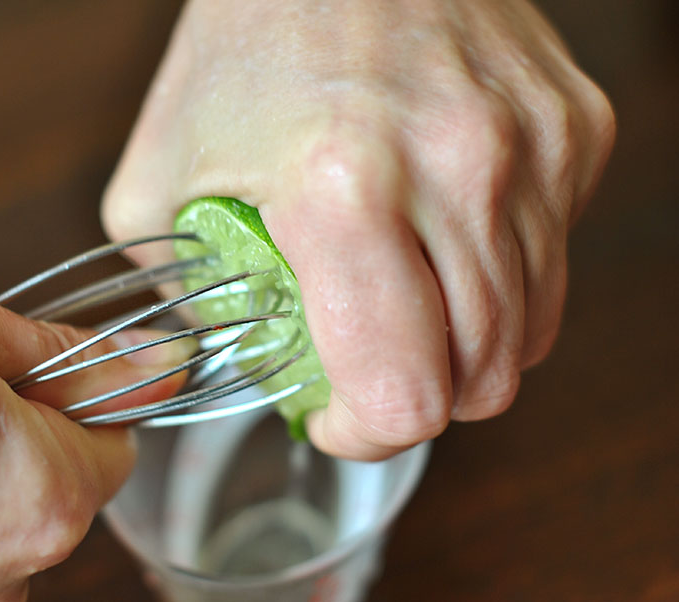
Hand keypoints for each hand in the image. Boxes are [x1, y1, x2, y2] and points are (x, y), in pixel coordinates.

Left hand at [103, 0, 614, 458]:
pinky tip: (448, 229)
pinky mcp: (574, 128)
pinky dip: (502, 271)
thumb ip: (178, 285)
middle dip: (419, 395)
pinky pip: (552, 255)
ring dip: (465, 340)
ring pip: (529, 328)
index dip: (367, 436)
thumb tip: (224, 350)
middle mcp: (457, 170)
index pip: (403, 393)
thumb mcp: (162, 169)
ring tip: (407, 296)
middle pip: (482, 379)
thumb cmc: (250, 35)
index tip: (338, 417)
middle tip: (370, 362)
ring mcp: (531, 148)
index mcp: (341, 191)